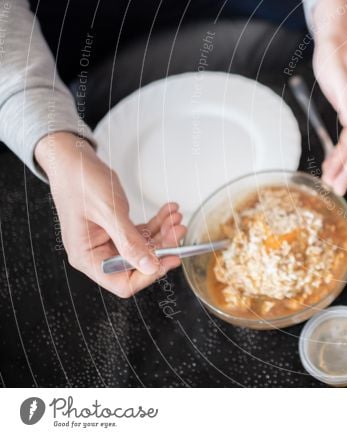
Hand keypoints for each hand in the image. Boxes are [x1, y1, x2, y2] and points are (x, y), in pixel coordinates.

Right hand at [35, 132, 185, 297]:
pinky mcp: (114, 228)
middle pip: (136, 264)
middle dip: (161, 247)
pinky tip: (168, 212)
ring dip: (162, 232)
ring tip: (176, 217)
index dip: (148, 275)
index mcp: (87, 257)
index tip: (170, 259)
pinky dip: (156, 222)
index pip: (121, 282)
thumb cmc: (80, 181)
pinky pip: (140, 232)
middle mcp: (95, 253)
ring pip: (142, 246)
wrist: (72, 159)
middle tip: (179, 231)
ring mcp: (106, 240)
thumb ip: (130, 242)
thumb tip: (149, 266)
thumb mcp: (109, 213)